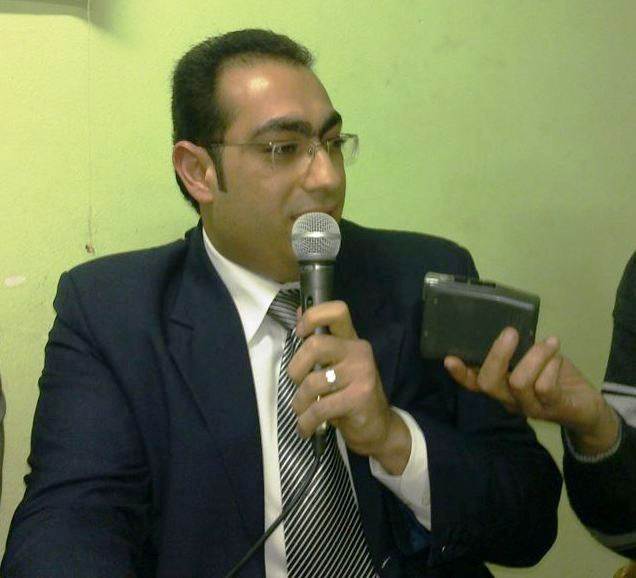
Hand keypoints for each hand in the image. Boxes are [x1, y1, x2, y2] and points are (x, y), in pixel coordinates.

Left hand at [287, 300, 410, 473]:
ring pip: (312, 382)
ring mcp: (361, 373)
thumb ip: (320, 341)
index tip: (299, 333)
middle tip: (297, 383)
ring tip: (302, 411)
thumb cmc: (350, 394)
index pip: (337, 311)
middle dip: (296, 368)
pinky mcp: (358, 398)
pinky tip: (306, 428)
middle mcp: (359, 351)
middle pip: (315, 345)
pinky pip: (320, 408)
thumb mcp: (337, 365)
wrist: (379, 427)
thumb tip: (299, 311)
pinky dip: (306, 422)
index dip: (313, 316)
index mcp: (351, 340)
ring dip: (299, 402)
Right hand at [445, 327, 618, 454]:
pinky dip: (551, 365)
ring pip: (518, 382)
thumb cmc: (553, 376)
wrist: (585, 407)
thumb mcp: (532, 360)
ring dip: (535, 355)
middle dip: (498, 355)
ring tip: (550, 342)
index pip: (472, 384)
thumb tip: (508, 325)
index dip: (460, 373)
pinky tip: (558, 357)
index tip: (449, 358)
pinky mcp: (552, 408)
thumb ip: (518, 351)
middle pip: (488, 383)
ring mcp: (529, 406)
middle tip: (511, 332)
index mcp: (500, 386)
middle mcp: (508, 399)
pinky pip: (545, 386)